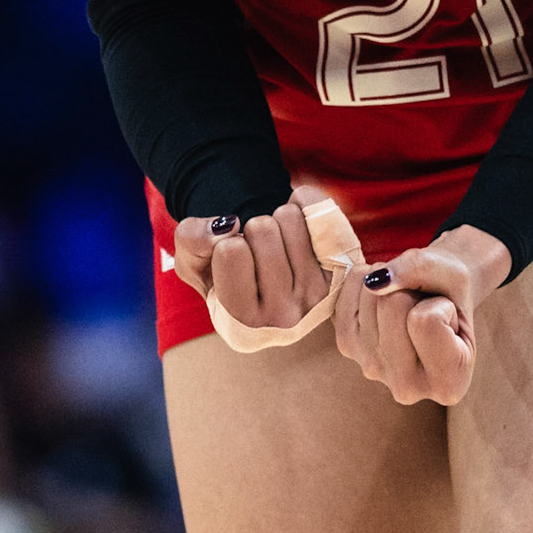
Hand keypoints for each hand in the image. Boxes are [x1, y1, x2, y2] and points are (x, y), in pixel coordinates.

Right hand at [173, 184, 333, 327]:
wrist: (267, 279)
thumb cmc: (223, 274)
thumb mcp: (192, 261)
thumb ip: (192, 240)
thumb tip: (229, 225)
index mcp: (243, 328)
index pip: (231, 250)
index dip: (226, 244)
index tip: (233, 266)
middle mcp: (285, 322)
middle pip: (262, 228)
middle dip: (251, 230)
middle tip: (255, 254)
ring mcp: (318, 296)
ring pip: (289, 217)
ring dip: (275, 220)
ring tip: (275, 247)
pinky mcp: (341, 273)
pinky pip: (322, 215)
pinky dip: (304, 204)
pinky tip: (299, 226)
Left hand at [332, 226, 510, 405]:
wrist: (437, 297)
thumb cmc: (451, 291)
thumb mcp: (455, 274)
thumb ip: (421, 270)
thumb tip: (372, 283)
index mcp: (447, 383)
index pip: (426, 321)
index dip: (439, 304)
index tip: (448, 316)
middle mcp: (407, 388)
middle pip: (392, 305)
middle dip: (410, 290)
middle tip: (424, 304)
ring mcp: (371, 368)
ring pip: (370, 294)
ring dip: (390, 285)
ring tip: (407, 303)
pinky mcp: (347, 347)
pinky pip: (348, 290)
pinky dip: (365, 281)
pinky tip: (384, 300)